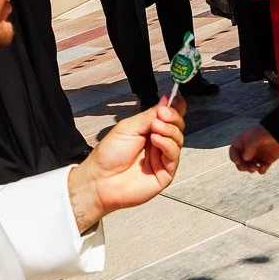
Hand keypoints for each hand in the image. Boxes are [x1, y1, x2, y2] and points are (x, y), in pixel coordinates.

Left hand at [68, 96, 185, 231]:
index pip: (169, 117)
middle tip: (162, 113)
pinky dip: (167, 144)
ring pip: (178, 139)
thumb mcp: (128, 127)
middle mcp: (157, 143)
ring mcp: (162, 158)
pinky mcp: (165, 173)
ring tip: (155, 127)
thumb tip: (167, 100)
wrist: (99, 179)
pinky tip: (156, 139)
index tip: (173, 99)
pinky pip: (174, 155)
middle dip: (172, 117)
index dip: (175, 108)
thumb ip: (150, 114)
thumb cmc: (108, 156)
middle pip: (177, 126)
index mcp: (148, 130)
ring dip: (169, 130)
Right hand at [229, 124, 278, 174]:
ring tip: (255, 168)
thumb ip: (250, 145)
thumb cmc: (269, 131)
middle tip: (248, 168)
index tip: (238, 162)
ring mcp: (259, 155)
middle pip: (240, 161)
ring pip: (249, 166)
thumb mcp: (258, 136)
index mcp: (245, 141)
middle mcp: (250, 149)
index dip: (234, 157)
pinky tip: (264, 167)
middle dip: (242, 166)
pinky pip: (261, 169)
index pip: (234, 150)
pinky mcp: (267, 160)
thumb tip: (245, 159)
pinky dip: (261, 170)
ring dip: (250, 169)